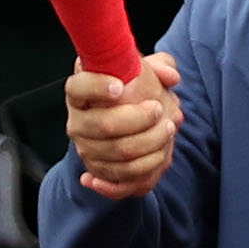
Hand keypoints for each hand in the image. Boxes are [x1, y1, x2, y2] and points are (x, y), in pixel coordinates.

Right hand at [68, 53, 180, 199]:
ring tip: (168, 129)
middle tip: (159, 109)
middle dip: (138, 119)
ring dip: (150, 144)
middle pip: (104, 126)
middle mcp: (77, 122)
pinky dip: (139, 174)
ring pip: (119, 154)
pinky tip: (152, 161)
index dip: (97, 87)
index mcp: (79, 92)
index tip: (121, 86)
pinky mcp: (99, 171)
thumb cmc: (131, 89)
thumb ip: (159, 65)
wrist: (124, 117)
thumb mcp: (144, 70)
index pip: (79, 87)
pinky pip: (120, 181)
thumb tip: (170, 77)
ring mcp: (86, 149)